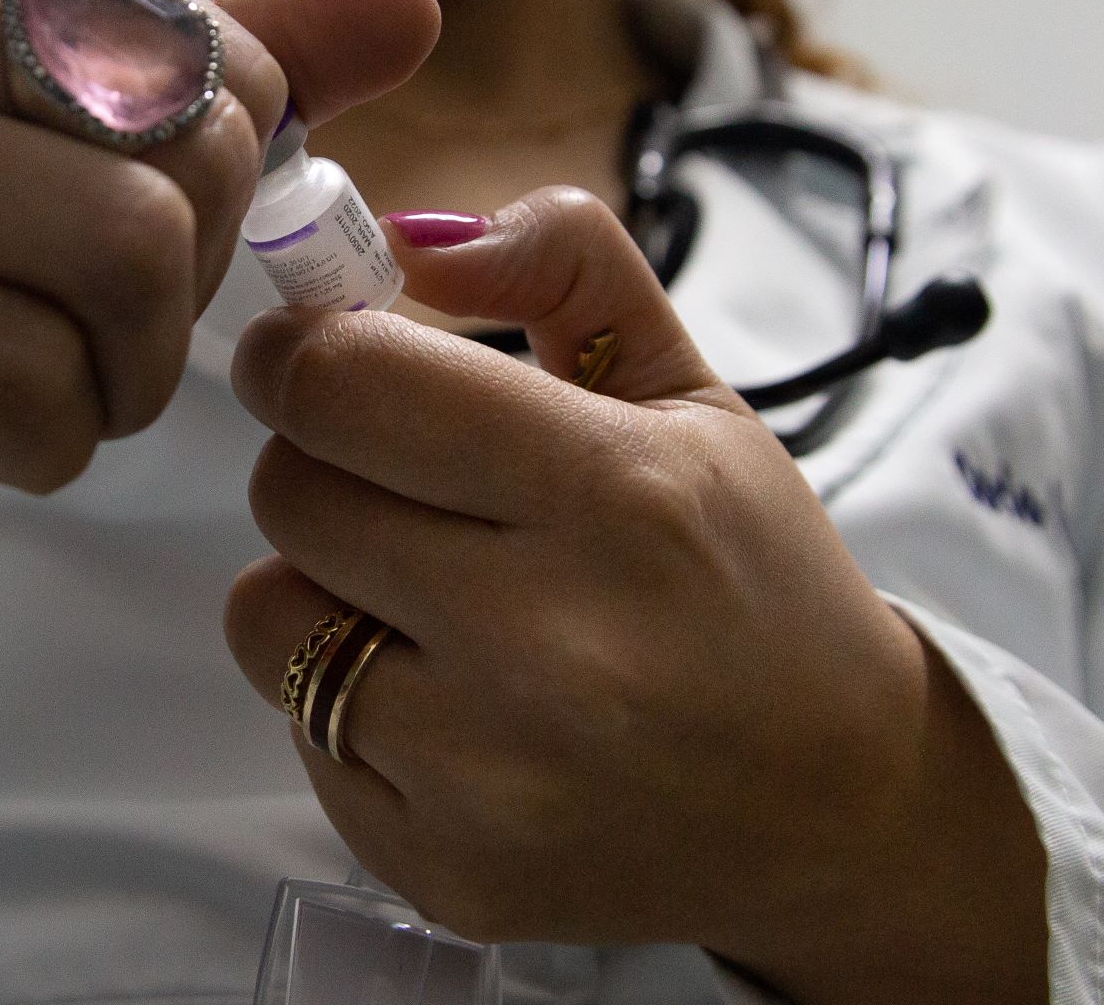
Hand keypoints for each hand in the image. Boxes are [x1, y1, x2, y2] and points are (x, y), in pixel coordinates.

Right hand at [0, 0, 438, 554]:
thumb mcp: (53, 132)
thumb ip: (229, 68)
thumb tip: (416, 8)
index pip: (228, 67)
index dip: (217, 200)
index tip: (104, 237)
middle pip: (193, 158)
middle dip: (177, 299)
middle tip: (78, 337)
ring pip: (127, 266)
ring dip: (116, 383)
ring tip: (23, 382)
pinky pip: (21, 381)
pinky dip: (32, 444)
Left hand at [223, 189, 1044, 1000]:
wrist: (837, 801)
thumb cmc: (751, 576)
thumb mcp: (689, 386)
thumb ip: (561, 260)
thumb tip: (405, 233)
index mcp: (613, 493)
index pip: (345, 383)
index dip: (305, 351)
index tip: (324, 356)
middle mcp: (546, 640)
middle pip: (291, 489)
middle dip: (327, 461)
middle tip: (406, 481)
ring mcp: (488, 773)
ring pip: (266, 614)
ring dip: (323, 583)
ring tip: (432, 593)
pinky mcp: (445, 870)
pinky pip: (301, 733)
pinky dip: (352, 701)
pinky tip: (459, 698)